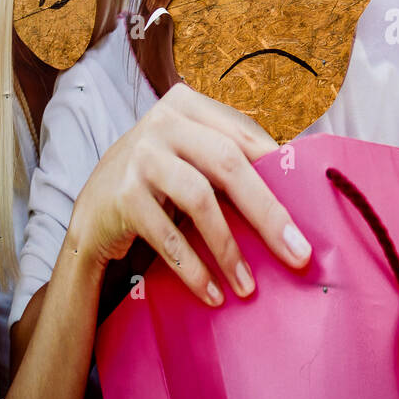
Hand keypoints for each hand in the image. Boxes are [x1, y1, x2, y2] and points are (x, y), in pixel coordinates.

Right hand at [67, 82, 311, 304]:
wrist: (93, 211)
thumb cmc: (161, 182)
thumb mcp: (193, 157)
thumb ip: (234, 160)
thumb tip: (298, 191)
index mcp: (189, 105)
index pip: (244, 137)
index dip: (279, 173)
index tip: (305, 211)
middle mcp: (163, 122)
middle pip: (230, 164)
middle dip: (268, 214)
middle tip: (297, 254)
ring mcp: (140, 157)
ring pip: (201, 200)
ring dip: (229, 249)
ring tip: (247, 286)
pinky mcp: (122, 195)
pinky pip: (169, 236)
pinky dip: (193, 269)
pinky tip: (212, 293)